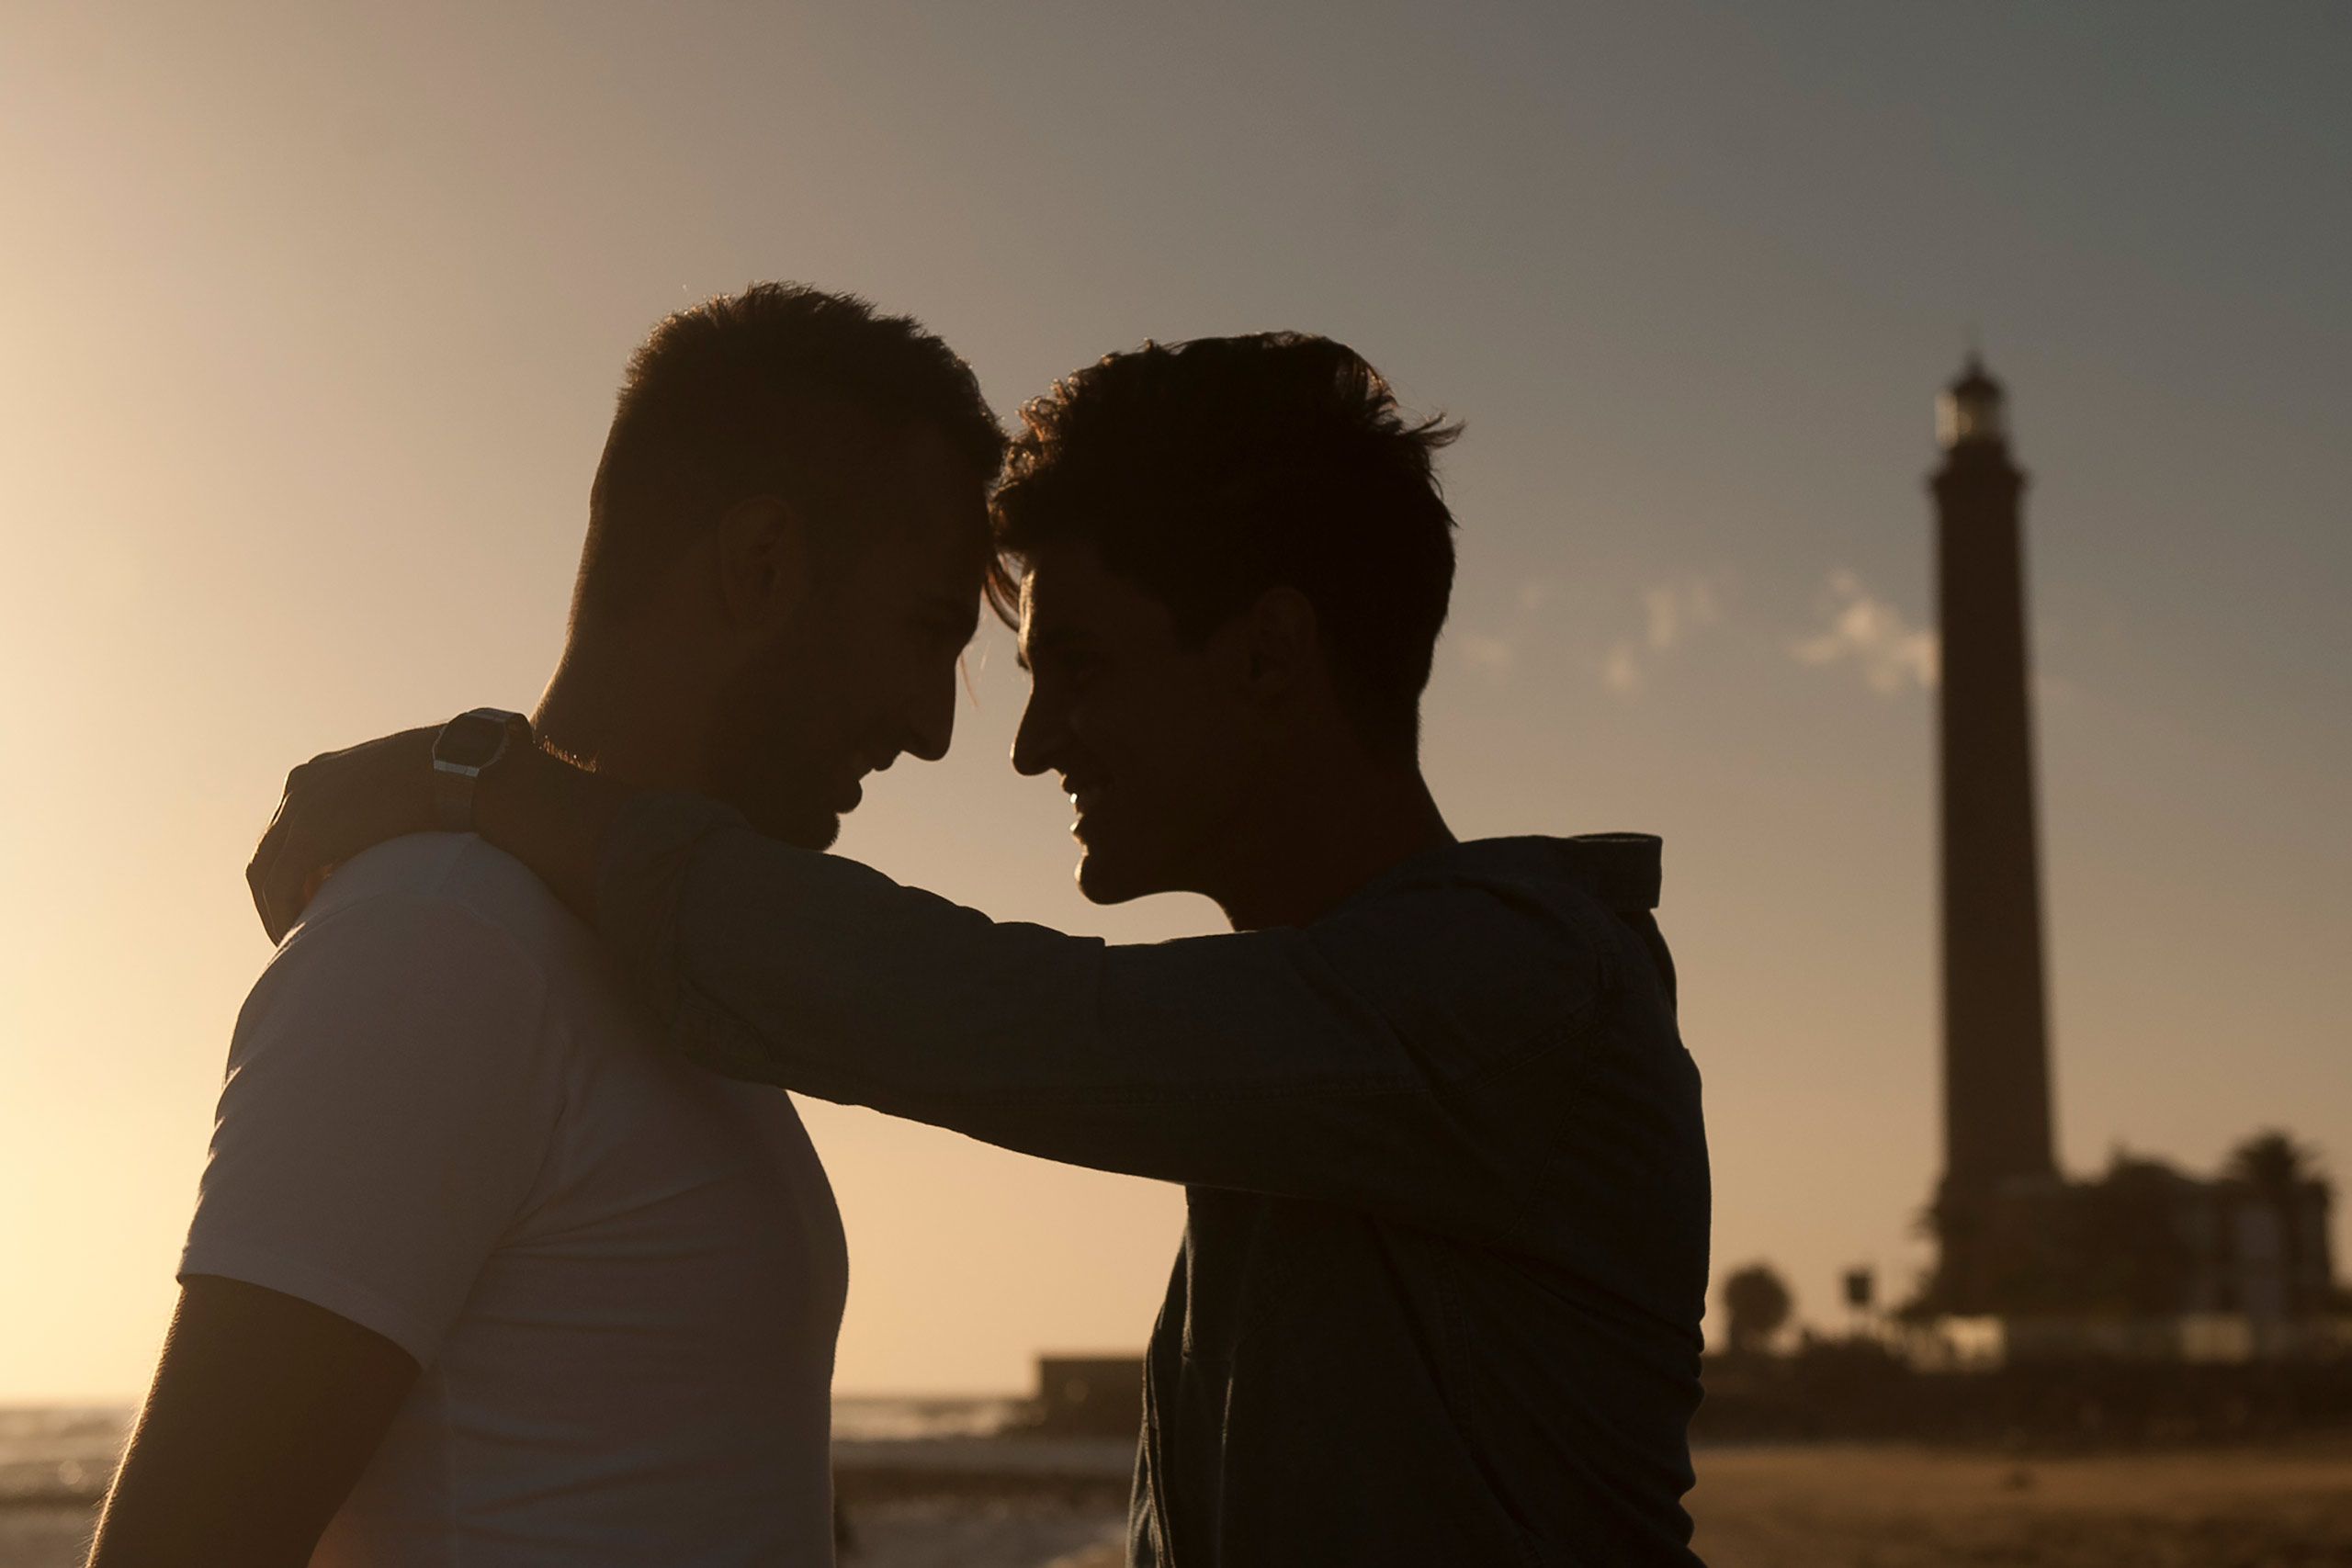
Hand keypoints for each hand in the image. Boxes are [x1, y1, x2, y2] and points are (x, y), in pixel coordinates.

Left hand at [246, 728, 440, 943]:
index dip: (298, 869)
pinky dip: (282, 915)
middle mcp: (299, 788)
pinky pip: (278, 886)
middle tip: (295, 928)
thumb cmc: (449, 782)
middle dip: (279, 892)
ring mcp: (298, 809)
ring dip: (274, 909)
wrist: (457, 771)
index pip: (291, 829)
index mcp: (321, 775)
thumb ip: (380, 820)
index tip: (312, 901)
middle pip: (271, 850)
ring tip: (295, 943)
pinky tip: (298, 940)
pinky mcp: (306, 837)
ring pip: (264, 871)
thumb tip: (391, 854)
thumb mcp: (398, 794)